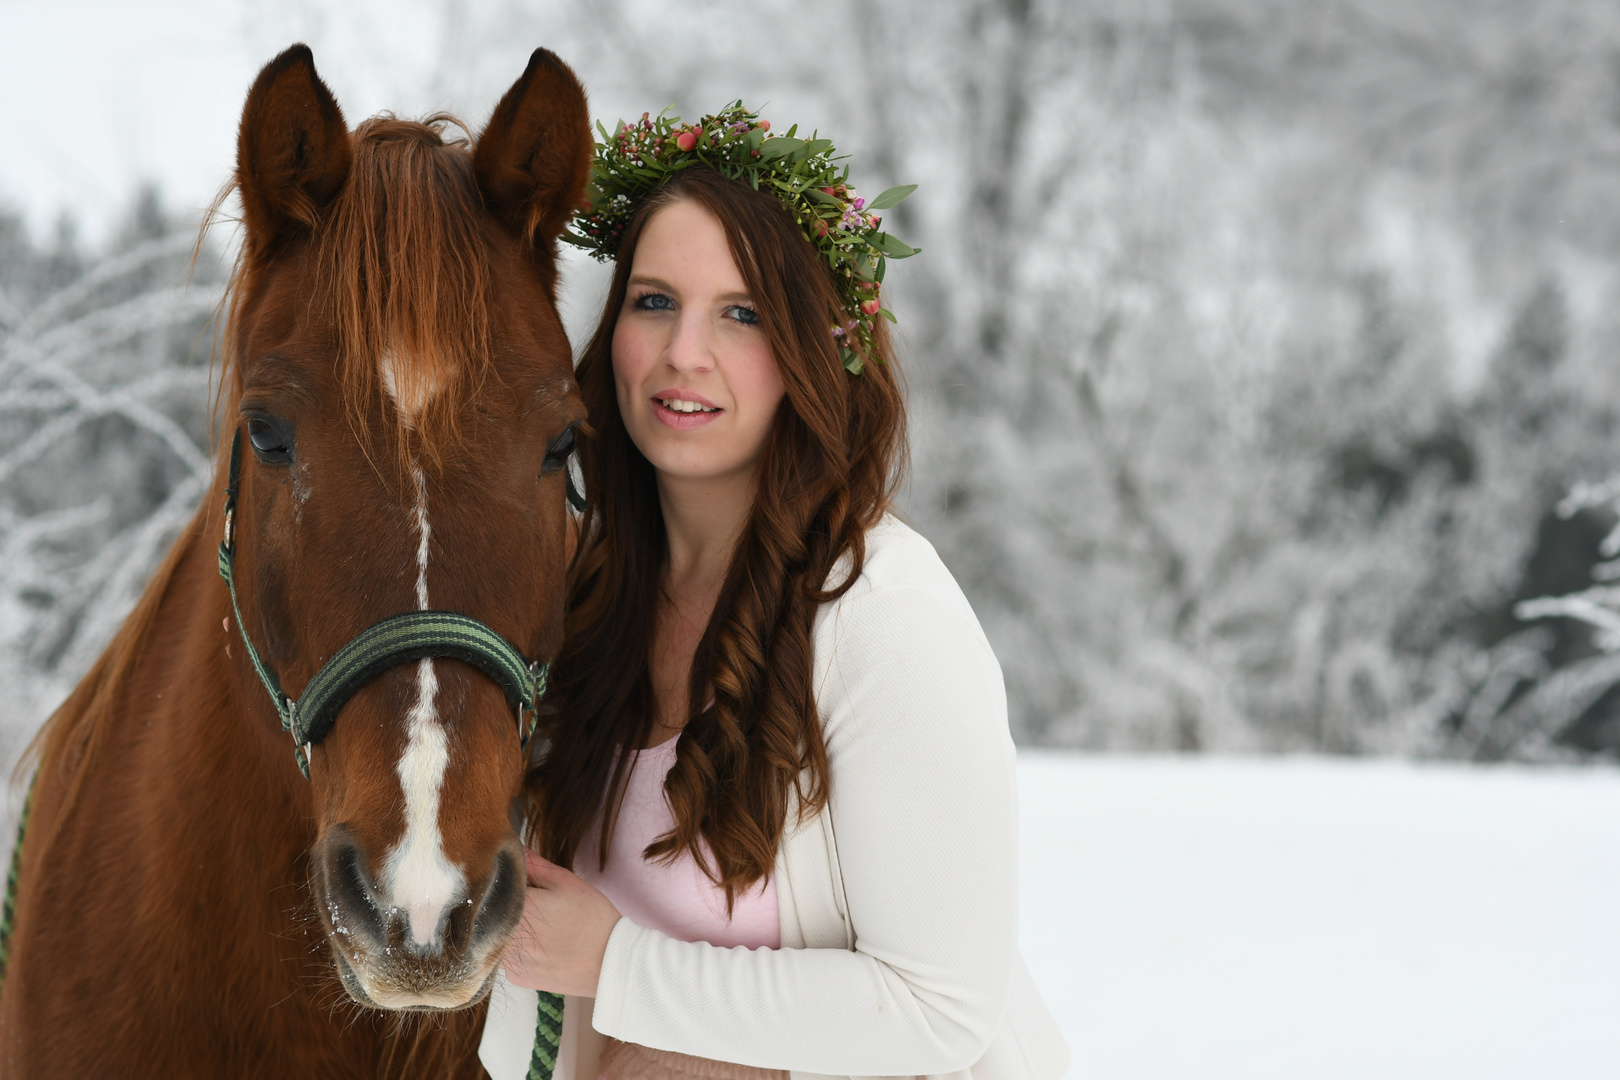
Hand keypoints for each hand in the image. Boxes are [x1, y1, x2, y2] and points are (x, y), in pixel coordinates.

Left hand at [501, 848, 621, 997]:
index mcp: (514, 907)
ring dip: (508, 929)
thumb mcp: (565, 882)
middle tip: (533, 903)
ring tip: (539, 925)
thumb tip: (512, 848)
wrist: (610, 963)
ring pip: (497, 937)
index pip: (492, 888)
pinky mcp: (518, 978)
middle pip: (491, 915)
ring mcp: (509, 961)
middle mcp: (504, 936)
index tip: (517, 881)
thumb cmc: (591, 917)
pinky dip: (519, 949)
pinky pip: (508, 958)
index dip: (503, 882)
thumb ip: (533, 865)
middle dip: (504, 906)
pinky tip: (541, 945)